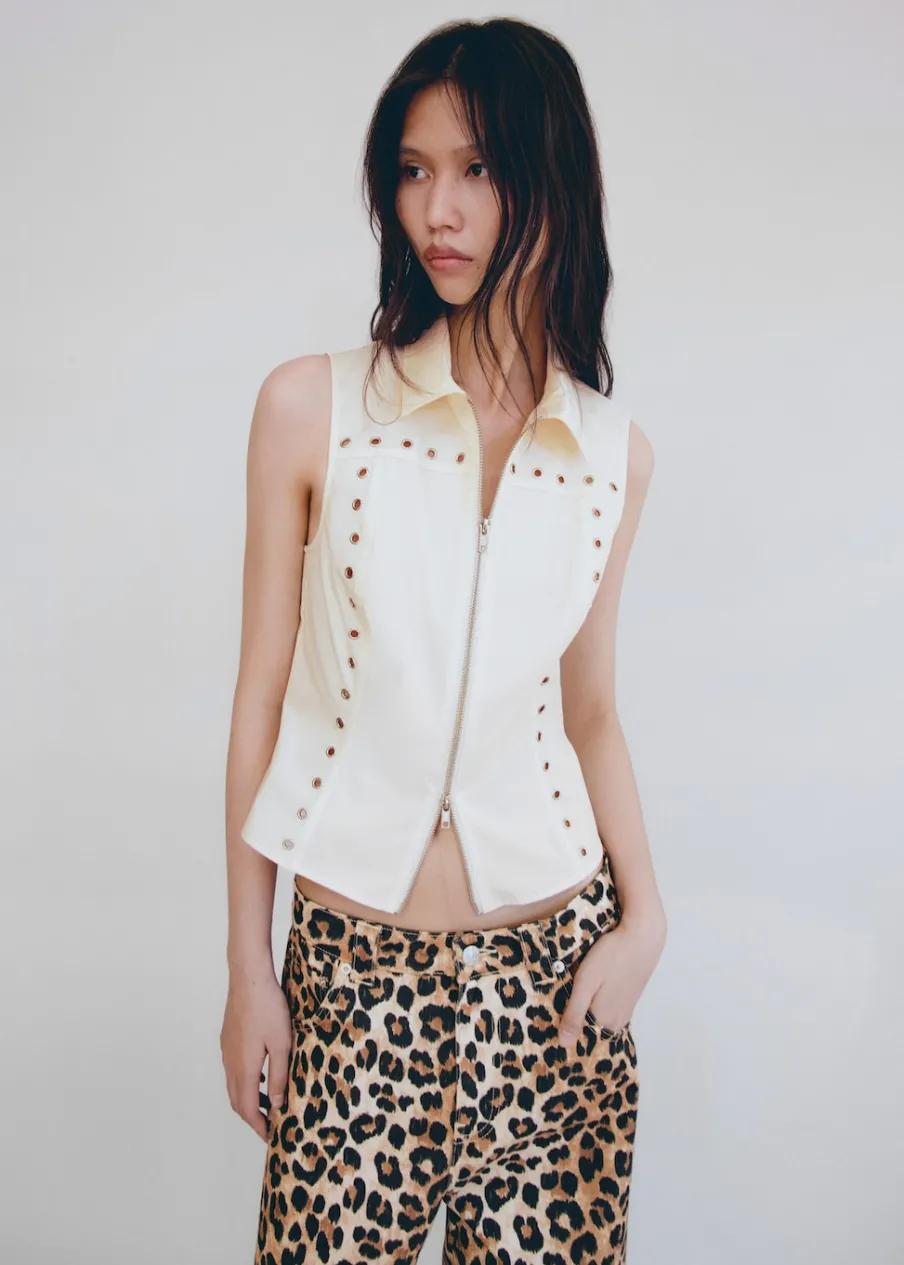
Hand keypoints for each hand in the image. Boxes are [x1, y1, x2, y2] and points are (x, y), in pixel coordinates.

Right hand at [220, 963, 292, 1140]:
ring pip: (234, 1085)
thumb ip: (279, 1076)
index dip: (259, 1126)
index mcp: (244, 1068)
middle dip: (252, 1117)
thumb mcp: (282, 1044)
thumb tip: (277, 1104)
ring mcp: (226, 1050)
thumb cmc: (268, 1008)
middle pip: (237, 1101)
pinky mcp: (228, 1038)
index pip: (248, 1108)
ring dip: (248, 1099)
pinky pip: (233, 1069)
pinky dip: (245, 1082)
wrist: (249, 977)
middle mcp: (230, 1062)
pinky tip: (260, 1075)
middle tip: (269, 1125)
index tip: (270, 1137)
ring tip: (268, 1103)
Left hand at [557, 915, 665, 1048]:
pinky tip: (591, 988)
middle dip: (573, 1018)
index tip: (549, 1018)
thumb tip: (563, 1044)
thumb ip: (575, 1013)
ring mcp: (625, 1010)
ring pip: (598, 1016)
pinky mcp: (629, 998)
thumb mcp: (586, 982)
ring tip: (572, 992)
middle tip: (558, 1000)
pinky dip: (597, 1002)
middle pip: (589, 1027)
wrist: (643, 937)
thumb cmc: (611, 957)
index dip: (564, 1028)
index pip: (579, 1037)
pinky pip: (608, 1007)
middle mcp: (617, 1021)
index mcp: (604, 1021)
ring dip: (585, 1008)